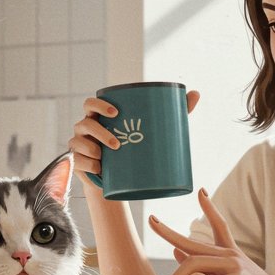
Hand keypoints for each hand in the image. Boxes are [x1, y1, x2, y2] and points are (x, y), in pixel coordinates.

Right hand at [68, 90, 199, 184]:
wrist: (120, 181)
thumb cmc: (137, 148)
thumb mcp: (154, 131)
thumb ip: (173, 112)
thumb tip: (196, 93)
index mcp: (100, 116)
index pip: (91, 103)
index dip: (99, 104)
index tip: (116, 113)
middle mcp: (86, 128)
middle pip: (85, 122)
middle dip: (99, 131)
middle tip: (117, 143)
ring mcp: (80, 146)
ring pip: (79, 142)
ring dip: (93, 148)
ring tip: (108, 157)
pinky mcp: (79, 164)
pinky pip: (79, 162)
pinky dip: (87, 165)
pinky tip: (98, 168)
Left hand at [150, 188, 274, 274]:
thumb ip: (204, 266)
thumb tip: (177, 252)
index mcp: (230, 252)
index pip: (219, 223)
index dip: (209, 207)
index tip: (200, 191)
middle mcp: (230, 255)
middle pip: (193, 241)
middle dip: (169, 232)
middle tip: (151, 220)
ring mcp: (234, 266)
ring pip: (194, 264)